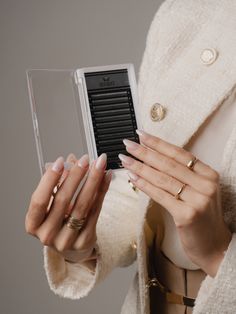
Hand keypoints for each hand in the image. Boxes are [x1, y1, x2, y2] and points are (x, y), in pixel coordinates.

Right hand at [25, 153, 111, 266]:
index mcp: (33, 224)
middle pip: (63, 200)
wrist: (70, 245)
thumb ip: (58, 184)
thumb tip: (71, 162)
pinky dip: (102, 190)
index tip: (60, 161)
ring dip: (92, 180)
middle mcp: (47, 234)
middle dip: (75, 176)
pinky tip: (106, 177)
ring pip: (82, 205)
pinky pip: (96, 210)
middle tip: (84, 159)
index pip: (39, 200)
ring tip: (99, 164)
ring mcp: (66, 240)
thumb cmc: (57, 221)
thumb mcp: (51, 204)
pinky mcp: (85, 240)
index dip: (49, 180)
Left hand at [118, 130, 231, 276]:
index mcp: (209, 174)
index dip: (158, 143)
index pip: (179, 153)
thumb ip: (183, 174)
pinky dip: (144, 185)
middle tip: (128, 144)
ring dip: (140, 167)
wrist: (215, 245)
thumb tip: (153, 157)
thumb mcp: (199, 190)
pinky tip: (132, 178)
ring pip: (162, 178)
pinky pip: (160, 196)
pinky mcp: (187, 215)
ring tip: (125, 159)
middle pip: (169, 164)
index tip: (141, 135)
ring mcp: (197, 200)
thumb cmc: (202, 216)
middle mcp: (206, 185)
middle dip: (145, 152)